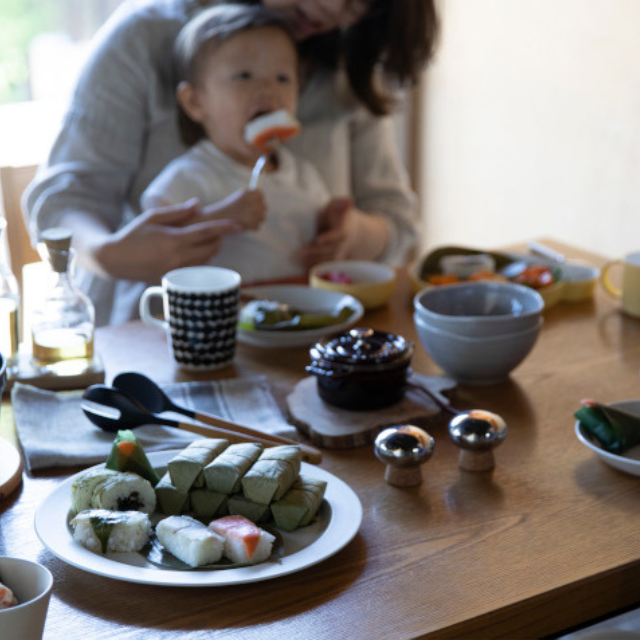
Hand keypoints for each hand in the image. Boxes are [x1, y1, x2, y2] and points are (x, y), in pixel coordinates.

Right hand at [92, 199, 241, 281]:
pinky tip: (191, 253)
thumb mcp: (153, 217)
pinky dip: (199, 260)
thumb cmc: (133, 235)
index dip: (225, 228)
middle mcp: (178, 258)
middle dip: (217, 238)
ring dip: (209, 250)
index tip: (239, 226)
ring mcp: (177, 271)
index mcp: (174, 240)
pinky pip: (196, 270)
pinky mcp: (174, 280)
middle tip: (213, 231)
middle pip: (212, 248)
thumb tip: (197, 204)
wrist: (115, 260)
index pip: (207, 233)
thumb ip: (177, 212)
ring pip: (206, 261)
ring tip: (200, 241)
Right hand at [201, 188, 265, 230]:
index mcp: (248, 191)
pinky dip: (252, 228)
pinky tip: (244, 225)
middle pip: (264, 207)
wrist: (216, 218)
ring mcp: (250, 209)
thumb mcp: (240, 198)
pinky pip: (257, 226)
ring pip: (262, 217)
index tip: (250, 206)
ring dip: (255, 221)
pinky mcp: (248, 220)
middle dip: (258, 214)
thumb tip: (265, 205)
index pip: (261, 196)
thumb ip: (253, 199)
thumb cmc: (229, 208)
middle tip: (247, 216)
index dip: (257, 203)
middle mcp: (250, 198)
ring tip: (245, 220)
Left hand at [298, 197, 352, 268]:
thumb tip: (350, 200)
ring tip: (298, 260)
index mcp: (344, 231)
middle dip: (315, 252)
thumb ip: (340, 204)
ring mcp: (338, 256)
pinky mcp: (333, 262)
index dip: (329, 238)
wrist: (352, 233)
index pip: (338, 236)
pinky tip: (302, 266)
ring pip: (327, 262)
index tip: (318, 240)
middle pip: (330, 251)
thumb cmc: (339, 216)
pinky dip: (314, 268)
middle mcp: (343, 246)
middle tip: (300, 252)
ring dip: (313, 262)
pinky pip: (325, 268)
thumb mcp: (338, 207)